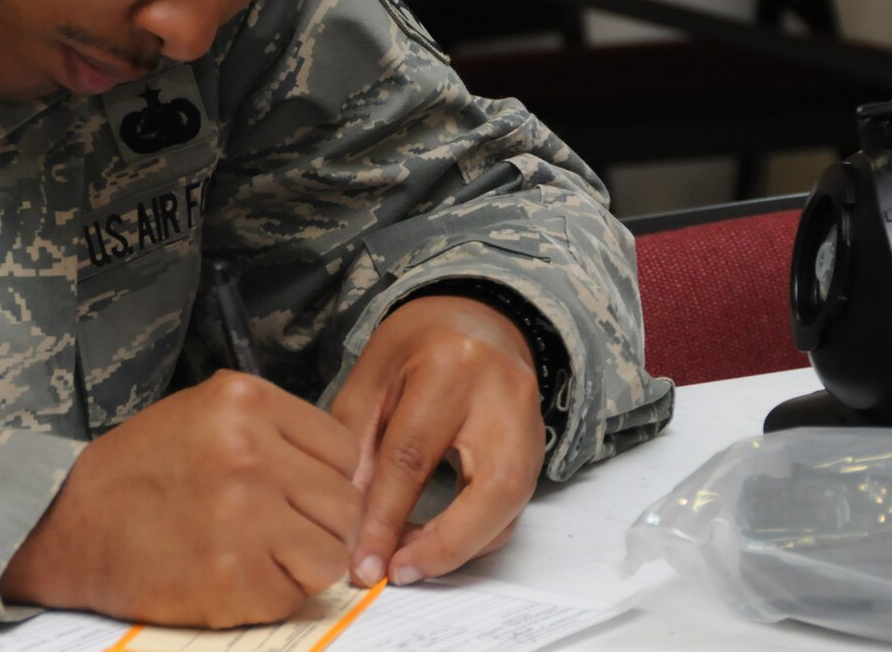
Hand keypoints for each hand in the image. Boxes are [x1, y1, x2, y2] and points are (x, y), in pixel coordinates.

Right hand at [0, 370, 361, 627]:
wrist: (71, 525)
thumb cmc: (140, 470)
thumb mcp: (205, 413)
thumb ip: (272, 428)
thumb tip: (339, 468)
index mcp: (246, 402)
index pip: (343, 449)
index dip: (329, 478)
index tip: (304, 494)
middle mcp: (251, 453)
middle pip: (345, 503)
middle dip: (324, 524)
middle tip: (287, 532)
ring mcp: (245, 517)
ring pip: (331, 554)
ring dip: (305, 562)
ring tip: (264, 554)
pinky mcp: (234, 577)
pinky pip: (296, 595)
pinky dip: (275, 593)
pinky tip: (238, 576)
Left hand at [330, 293, 545, 588]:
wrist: (475, 318)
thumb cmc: (416, 347)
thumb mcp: (371, 377)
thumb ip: (355, 445)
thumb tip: (351, 525)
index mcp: (451, 365)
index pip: (414, 457)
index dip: (384, 519)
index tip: (362, 564)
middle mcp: (504, 394)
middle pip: (490, 492)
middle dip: (443, 547)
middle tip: (398, 573)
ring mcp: (532, 423)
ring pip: (509, 508)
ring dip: (459, 548)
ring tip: (408, 560)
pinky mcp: (540, 449)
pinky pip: (512, 509)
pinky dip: (474, 536)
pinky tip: (434, 541)